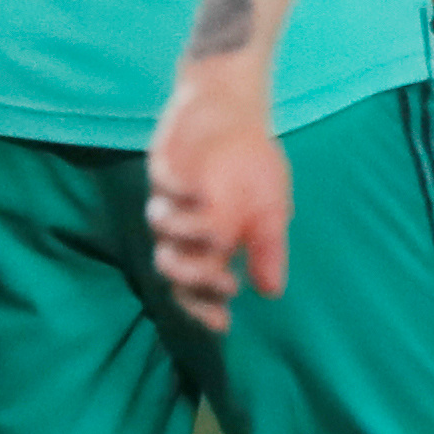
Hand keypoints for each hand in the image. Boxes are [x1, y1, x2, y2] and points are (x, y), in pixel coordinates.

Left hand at [147, 63, 290, 333]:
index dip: (205, 308)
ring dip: (186, 235)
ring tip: (215, 228)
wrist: (234, 110)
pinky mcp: (162, 166)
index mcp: (212, 242)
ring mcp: (170, 198)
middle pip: (172, 268)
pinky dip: (178, 193)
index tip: (225, 323)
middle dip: (193, 279)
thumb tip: (272, 293)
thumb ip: (268, 248)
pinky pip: (161, 186)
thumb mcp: (272, 209)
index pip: (198, 287)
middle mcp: (185, 227)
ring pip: (161, 230)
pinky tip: (199, 191)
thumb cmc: (253, 162)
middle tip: (220, 279)